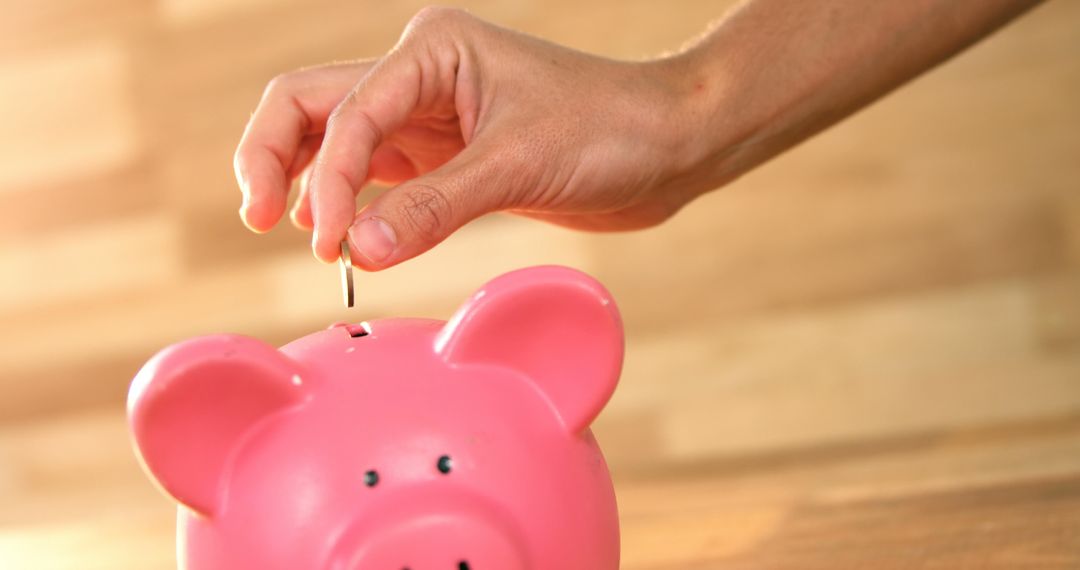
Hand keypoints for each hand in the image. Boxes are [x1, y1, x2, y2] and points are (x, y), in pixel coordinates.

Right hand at [234, 7, 702, 267]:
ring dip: (305, 184)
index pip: (345, 112)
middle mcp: (417, 76)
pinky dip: (348, 208)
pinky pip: (374, 180)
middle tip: (260, 221)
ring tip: (302, 238)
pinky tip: (341, 241)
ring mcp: (426, 119)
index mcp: (430, 50)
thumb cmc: (609, 132)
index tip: (330, 244)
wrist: (666, 147)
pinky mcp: (442, 160)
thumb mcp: (518, 165)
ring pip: (333, 142)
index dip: (324, 179)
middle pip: (309, 105)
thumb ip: (435, 207)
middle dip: (274, 157)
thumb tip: (355, 251)